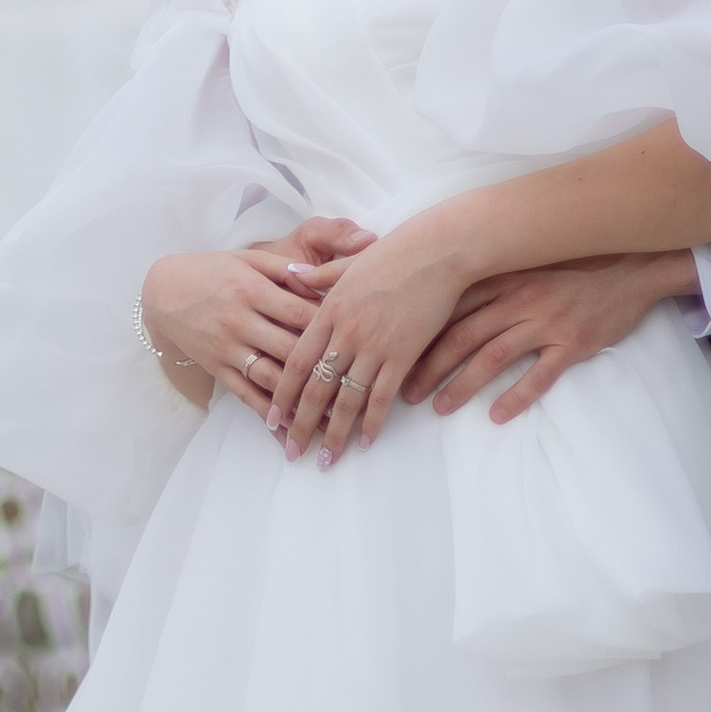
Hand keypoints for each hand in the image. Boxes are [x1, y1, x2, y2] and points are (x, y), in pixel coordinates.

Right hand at [141, 221, 374, 417]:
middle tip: (361, 388)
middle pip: (291, 350)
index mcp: (252, 289)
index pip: (300, 313)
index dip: (331, 327)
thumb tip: (320, 278)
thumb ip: (283, 269)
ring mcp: (228, 348)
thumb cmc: (212, 270)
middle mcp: (241, 321)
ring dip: (303, 403)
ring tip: (335, 421)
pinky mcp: (218, 369)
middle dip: (326, 371)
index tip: (360, 340)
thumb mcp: (246, 259)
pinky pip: (246, 397)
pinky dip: (269, 417)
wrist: (163, 291)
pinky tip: (290, 433)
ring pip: (272, 380)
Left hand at [268, 208, 481, 463]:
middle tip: (291, 452)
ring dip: (334, 434)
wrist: (438, 251)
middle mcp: (346, 332)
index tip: (272, 418)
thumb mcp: (350, 261)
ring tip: (325, 460)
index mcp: (329, 309)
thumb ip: (319, 275)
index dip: (282, 394)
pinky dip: (371, 422)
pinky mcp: (403, 354)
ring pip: (346, 400)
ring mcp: (374, 345)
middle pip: (315, 388)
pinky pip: (382, 397)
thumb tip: (291, 274)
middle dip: (300, 425)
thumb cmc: (396, 251)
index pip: (296, 361)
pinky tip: (365, 442)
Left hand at [401, 249, 701, 423]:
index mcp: (505, 276)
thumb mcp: (531, 259)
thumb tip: (448, 291)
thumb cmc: (576, 262)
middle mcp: (520, 297)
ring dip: (462, 385)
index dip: (422, 334)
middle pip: (463, 335)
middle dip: (430, 366)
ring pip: (493, 357)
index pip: (451, 308)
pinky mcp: (573, 343)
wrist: (633, 265)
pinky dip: (516, 396)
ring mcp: (547, 321)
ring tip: (440, 408)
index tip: (398, 356)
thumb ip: (495, 274)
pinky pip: (539, 375)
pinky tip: (497, 415)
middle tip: (407, 393)